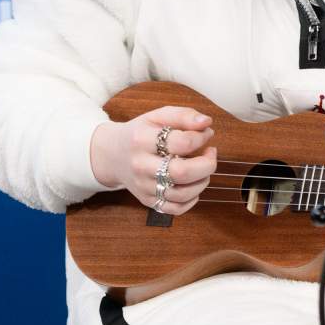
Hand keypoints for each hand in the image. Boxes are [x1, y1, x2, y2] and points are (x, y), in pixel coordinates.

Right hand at [89, 106, 216, 215]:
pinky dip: (192, 200)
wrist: (112, 154)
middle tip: (211, 154)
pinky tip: (193, 185)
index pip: (181, 142)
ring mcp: (143, 186)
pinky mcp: (146, 201)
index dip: (201, 137)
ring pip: (181, 194)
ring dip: (203, 181)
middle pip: (182, 173)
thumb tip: (207, 122)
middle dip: (207, 164)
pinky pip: (175, 209)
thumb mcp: (158, 116)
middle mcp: (140, 166)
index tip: (206, 133)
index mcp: (142, 139)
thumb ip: (184, 115)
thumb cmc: (141, 132)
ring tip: (204, 168)